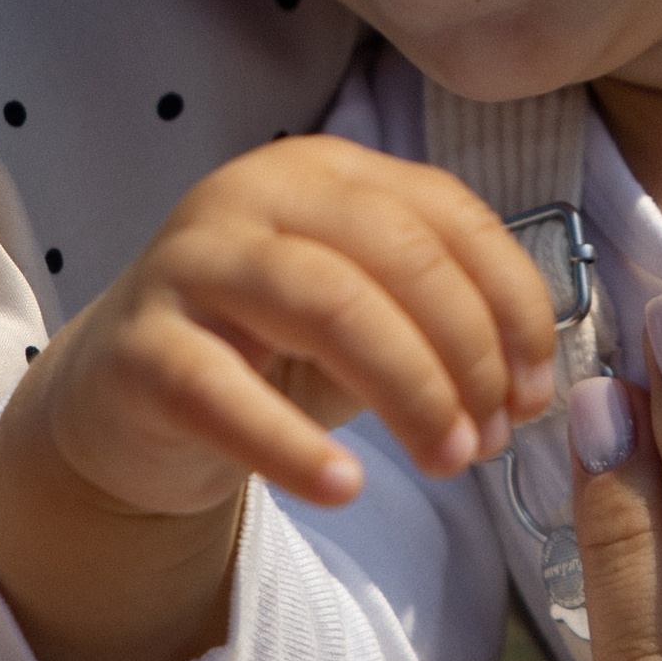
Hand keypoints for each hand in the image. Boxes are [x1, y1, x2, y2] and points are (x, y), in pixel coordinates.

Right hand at [0, 140, 555, 660]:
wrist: (123, 404)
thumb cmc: (266, 352)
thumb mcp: (367, 319)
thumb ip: (446, 324)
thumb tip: (531, 387)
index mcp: (324, 172)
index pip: (447, 214)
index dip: (512, 302)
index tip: (538, 388)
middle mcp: (252, 194)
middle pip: (394, 252)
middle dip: (467, 350)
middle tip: (492, 437)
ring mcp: (188, 265)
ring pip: (324, 302)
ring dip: (408, 387)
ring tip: (449, 461)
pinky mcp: (137, 349)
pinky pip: (222, 392)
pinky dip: (293, 445)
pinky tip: (347, 489)